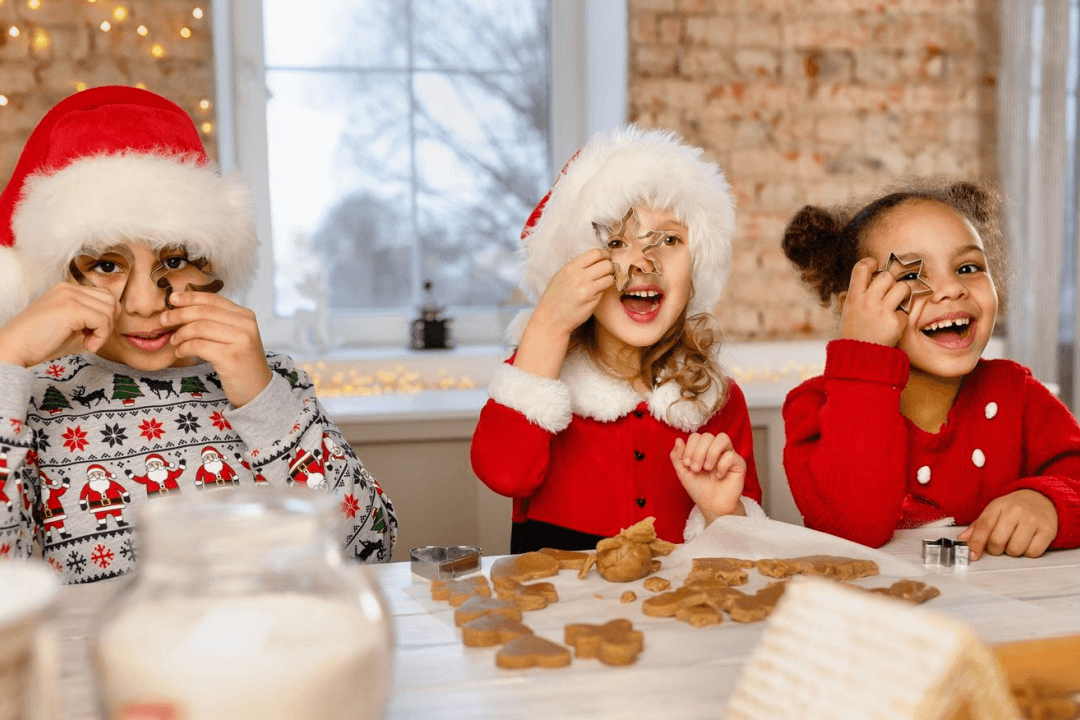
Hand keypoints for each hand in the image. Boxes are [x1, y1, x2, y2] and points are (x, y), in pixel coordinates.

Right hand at [0, 282, 118, 366]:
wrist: (14, 347)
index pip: (104, 295)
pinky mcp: (71, 308)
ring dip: (105, 331)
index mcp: (67, 289)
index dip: (106, 317)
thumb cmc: (39, 340)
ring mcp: (70, 296)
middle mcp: (69, 288)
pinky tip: (87, 346)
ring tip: (88, 342)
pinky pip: (103, 320)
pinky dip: (101, 337)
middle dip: (110, 322)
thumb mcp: (67, 322)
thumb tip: (112, 318)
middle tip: (94, 338)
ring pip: (109, 309)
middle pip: (111, 299)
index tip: (93, 334)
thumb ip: (86, 316)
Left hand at [161, 292, 272, 407]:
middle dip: (179, 314)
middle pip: (204, 312)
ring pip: (200, 327)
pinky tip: (180, 352)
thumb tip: (183, 308)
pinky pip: (199, 346)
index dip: (190, 297)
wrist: (257, 390)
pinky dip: (184, 348)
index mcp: (246, 316)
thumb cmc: (241, 363)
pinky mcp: (231, 357)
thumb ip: (217, 321)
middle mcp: (246, 325)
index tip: (172, 298)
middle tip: (164, 320)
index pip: (214, 299)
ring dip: (181, 333)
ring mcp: (241, 341)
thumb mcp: (234, 336)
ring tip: (174, 341)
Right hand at [530, 248, 614, 338]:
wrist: (551, 319)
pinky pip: (606, 288)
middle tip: (609, 271)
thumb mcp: (561, 277)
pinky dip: (606, 289)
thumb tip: (594, 261)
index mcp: (570, 267)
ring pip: (609, 276)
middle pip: (605, 263)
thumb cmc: (555, 299)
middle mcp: (578, 275)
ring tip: (604, 282)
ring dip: (610, 278)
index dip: (605, 255)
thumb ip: (577, 268)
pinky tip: (599, 292)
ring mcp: (586, 287)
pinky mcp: (592, 299)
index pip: (595, 253)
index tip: (606, 259)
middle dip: (610, 266)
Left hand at [670, 433, 746, 525]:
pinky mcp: (739, 462)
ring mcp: (728, 454)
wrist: (712, 505)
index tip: (687, 464)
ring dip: (711, 453)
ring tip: (707, 468)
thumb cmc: (699, 488)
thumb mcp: (682, 472)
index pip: (696, 436)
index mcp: (702, 449)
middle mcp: (715, 449)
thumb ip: (677, 457)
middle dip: (698, 452)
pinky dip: (722, 465)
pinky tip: (719, 476)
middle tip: (696, 469)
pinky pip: (731, 455)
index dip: (689, 448)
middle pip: (707, 436)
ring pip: (722, 438)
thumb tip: (678, 440)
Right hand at [838, 257, 913, 346]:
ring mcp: (882, 311)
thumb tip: (866, 275)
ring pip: (902, 287)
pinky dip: (902, 316)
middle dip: (891, 282)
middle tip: (890, 291)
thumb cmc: (854, 332)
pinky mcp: (895, 322)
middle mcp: (867, 301)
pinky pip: (906, 309)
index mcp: (853, 297)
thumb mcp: (848, 310)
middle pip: (887, 276)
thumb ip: (855, 293)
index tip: (875, 266)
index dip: (871, 263)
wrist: (859, 357)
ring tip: (896, 304)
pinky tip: (894, 324)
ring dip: (903, 294)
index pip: (861, 268)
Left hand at [956, 489, 1057, 559]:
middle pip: (997, 541)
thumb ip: (978, 526)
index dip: (976, 543)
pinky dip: (1028, 553)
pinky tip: (1027, 543)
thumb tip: (962, 540)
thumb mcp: (994, 511)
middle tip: (998, 546)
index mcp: (998, 506)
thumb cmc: (1014, 508)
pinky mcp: (1048, 530)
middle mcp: (1015, 511)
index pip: (983, 526)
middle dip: (995, 549)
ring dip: (1011, 552)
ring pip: (1015, 549)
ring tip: (1014, 542)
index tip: (972, 555)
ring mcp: (1032, 520)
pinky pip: (1033, 552)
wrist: (1042, 499)